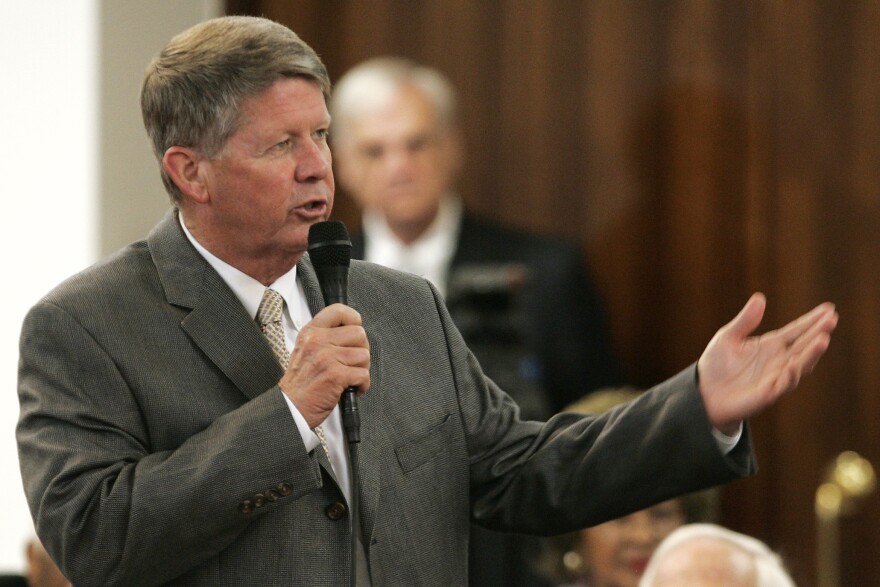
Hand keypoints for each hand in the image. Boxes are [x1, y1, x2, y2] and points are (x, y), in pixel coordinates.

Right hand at [279, 304, 369, 427]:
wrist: (290, 408)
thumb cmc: (300, 384)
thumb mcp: (305, 351)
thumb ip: (325, 338)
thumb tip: (352, 332)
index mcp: (311, 333)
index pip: (338, 310)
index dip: (354, 319)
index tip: (355, 330)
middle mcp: (318, 341)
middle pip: (359, 333)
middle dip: (361, 350)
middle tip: (353, 363)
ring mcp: (326, 357)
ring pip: (364, 354)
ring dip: (362, 369)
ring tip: (350, 377)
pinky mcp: (335, 375)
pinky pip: (364, 374)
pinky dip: (363, 385)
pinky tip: (352, 388)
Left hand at [697, 293, 837, 434]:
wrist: (703, 394)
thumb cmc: (717, 365)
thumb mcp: (728, 337)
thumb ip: (745, 320)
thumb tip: (760, 297)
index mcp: (771, 345)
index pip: (796, 331)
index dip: (812, 321)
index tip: (829, 309)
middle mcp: (778, 361)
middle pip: (803, 345)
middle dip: (818, 332)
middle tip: (832, 319)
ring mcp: (775, 377)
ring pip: (800, 365)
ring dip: (811, 354)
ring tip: (823, 339)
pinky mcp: (767, 394)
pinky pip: (783, 385)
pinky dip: (791, 376)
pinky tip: (795, 365)